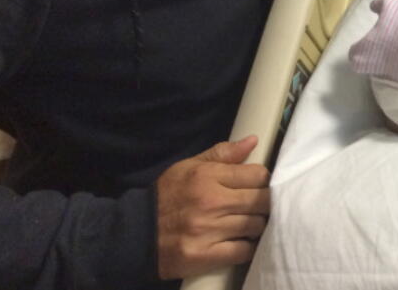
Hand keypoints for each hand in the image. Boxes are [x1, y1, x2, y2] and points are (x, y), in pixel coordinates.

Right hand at [155, 136, 270, 279]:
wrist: (134, 233)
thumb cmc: (166, 196)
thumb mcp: (188, 167)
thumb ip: (222, 154)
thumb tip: (253, 141)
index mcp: (207, 177)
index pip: (257, 175)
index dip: (261, 180)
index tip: (257, 185)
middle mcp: (210, 202)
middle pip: (261, 201)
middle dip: (263, 203)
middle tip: (257, 206)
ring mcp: (208, 231)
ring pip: (256, 225)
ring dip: (256, 225)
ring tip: (248, 223)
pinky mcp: (205, 256)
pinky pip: (244, 251)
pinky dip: (247, 247)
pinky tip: (241, 241)